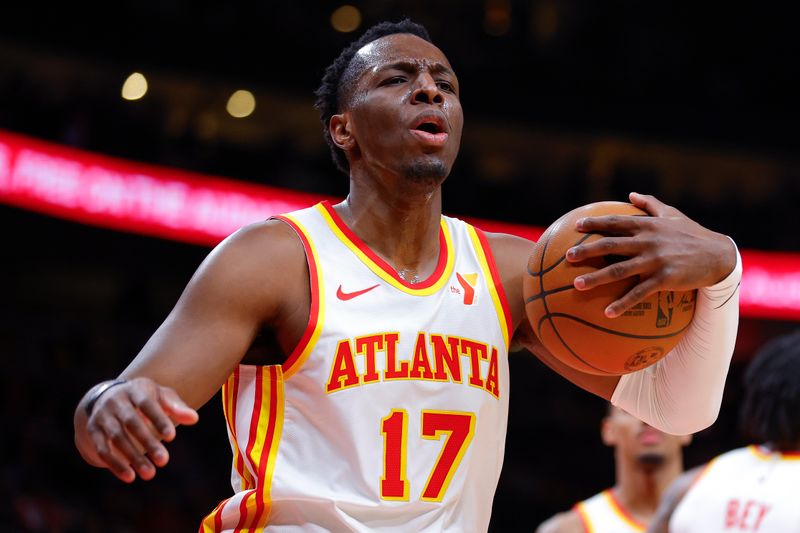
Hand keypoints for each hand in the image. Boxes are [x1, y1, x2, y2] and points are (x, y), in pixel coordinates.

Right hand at [74, 377, 198, 482]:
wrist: (109, 397)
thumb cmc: (145, 399)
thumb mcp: (161, 397)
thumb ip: (176, 407)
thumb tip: (194, 419)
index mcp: (134, 389)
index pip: (147, 404)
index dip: (158, 419)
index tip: (172, 437)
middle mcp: (115, 401)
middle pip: (131, 423)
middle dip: (148, 442)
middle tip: (164, 461)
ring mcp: (102, 416)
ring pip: (116, 438)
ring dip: (132, 457)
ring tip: (150, 474)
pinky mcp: (93, 431)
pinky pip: (102, 449)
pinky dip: (115, 464)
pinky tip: (130, 477)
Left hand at [565, 192, 735, 317]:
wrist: (718, 255)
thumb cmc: (693, 234)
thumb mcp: (672, 214)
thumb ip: (650, 204)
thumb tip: (631, 193)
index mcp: (647, 225)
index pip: (615, 222)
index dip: (595, 223)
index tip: (576, 226)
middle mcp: (648, 241)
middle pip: (610, 246)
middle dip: (587, 250)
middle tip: (567, 257)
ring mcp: (655, 260)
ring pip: (619, 270)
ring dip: (596, 278)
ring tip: (576, 285)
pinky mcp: (664, 279)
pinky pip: (638, 293)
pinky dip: (622, 303)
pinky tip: (607, 313)